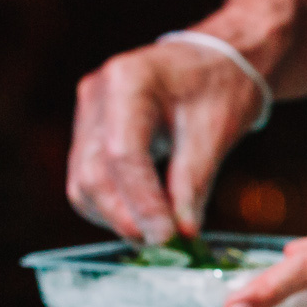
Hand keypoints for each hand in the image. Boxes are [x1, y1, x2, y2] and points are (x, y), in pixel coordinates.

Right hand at [66, 38, 264, 243]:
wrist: (219, 60)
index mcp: (128, 81)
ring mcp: (89, 113)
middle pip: (93, 173)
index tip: (167, 238)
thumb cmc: (222, 86)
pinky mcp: (91, 132)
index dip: (142, 202)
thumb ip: (193, 183)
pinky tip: (149, 216)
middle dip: (125, 217)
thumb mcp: (216, 132)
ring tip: (161, 234)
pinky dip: (116, 204)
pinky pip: (90, 179)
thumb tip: (181, 234)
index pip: (122, 154)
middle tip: (166, 246)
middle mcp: (97, 95)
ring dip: (117, 216)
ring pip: (84, 182)